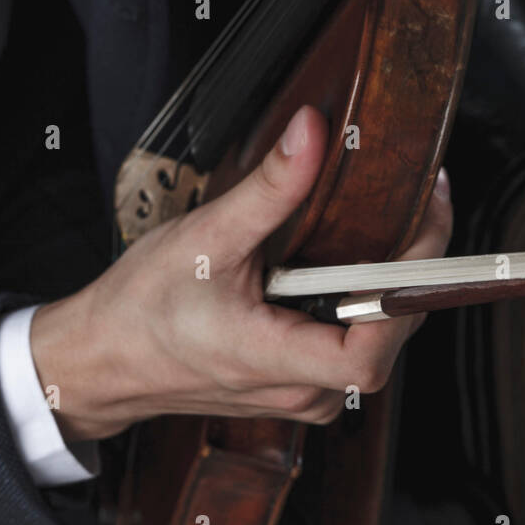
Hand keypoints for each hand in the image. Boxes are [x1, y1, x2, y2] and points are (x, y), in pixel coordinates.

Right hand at [30, 105, 452, 440]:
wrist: (103, 359)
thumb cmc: (142, 309)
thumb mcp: (207, 237)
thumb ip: (270, 188)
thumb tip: (313, 131)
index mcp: (277, 362)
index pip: (372, 353)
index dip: (408, 291)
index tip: (422, 225)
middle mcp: (300, 391)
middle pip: (390, 334)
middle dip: (412, 266)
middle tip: (420, 197)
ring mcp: (301, 392)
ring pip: (375, 337)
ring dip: (390, 280)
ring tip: (395, 216)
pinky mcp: (296, 381)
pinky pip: (351, 339)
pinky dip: (362, 296)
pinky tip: (354, 255)